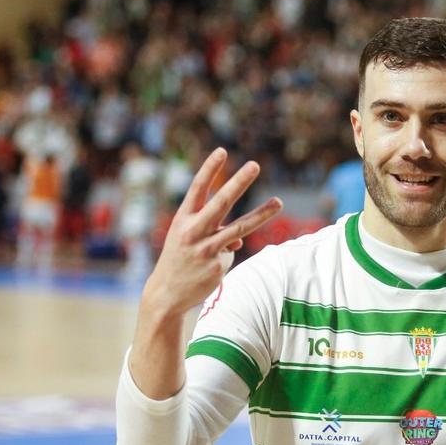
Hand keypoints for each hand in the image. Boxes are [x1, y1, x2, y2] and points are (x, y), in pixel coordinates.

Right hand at [142, 148, 282, 316]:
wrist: (166, 293)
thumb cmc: (179, 258)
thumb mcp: (189, 239)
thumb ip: (213, 231)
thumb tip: (239, 239)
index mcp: (183, 219)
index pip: (198, 189)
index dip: (209, 169)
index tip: (222, 151)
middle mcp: (194, 231)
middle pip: (222, 202)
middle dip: (239, 182)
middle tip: (254, 165)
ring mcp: (207, 249)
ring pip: (240, 228)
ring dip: (261, 214)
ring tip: (279, 202)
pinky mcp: (217, 266)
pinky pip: (230, 253)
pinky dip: (225, 256)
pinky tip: (208, 266)